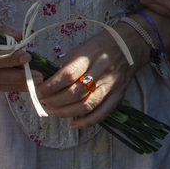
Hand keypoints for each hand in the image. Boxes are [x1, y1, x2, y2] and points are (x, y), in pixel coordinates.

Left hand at [34, 26, 148, 129]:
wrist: (130, 44)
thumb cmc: (102, 44)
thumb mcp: (82, 47)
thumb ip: (65, 63)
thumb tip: (44, 79)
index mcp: (90, 55)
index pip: (67, 75)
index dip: (50, 86)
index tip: (38, 91)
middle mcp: (101, 70)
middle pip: (75, 93)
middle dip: (54, 101)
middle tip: (43, 102)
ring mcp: (111, 84)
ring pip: (87, 105)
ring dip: (66, 112)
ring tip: (53, 111)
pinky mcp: (118, 94)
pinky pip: (103, 112)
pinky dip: (87, 122)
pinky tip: (73, 124)